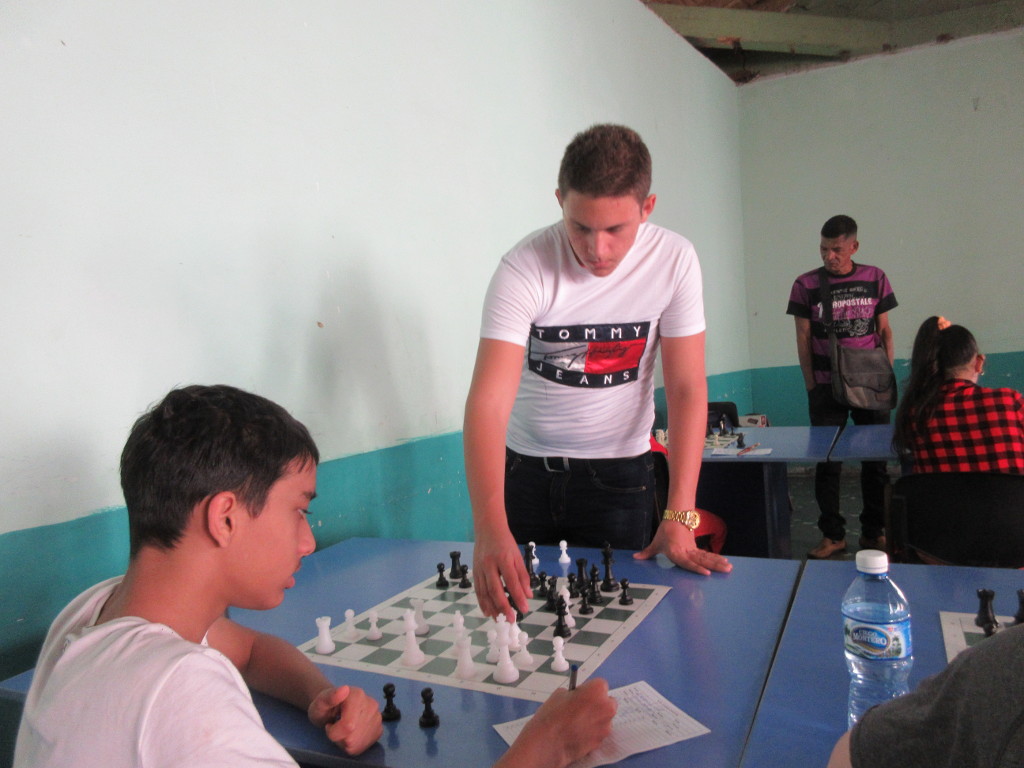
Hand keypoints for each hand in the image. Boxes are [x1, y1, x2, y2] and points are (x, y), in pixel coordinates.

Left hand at [309, 685, 381, 755]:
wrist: (334, 709)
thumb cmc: (325, 707)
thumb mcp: (320, 703)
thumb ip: (329, 697)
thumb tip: (344, 689)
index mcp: (358, 695)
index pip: (348, 726)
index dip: (333, 732)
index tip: (329, 724)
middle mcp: (372, 705)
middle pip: (352, 738)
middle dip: (339, 737)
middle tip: (335, 726)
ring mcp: (377, 718)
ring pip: (357, 744)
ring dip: (345, 742)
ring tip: (342, 729)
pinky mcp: (379, 730)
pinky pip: (362, 747)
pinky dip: (353, 745)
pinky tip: (350, 734)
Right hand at [473, 524, 531, 620]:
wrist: (487, 529)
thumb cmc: (505, 543)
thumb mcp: (517, 556)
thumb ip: (523, 576)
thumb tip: (528, 595)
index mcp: (503, 558)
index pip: (512, 581)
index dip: (518, 596)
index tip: (525, 609)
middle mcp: (489, 564)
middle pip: (495, 589)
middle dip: (504, 606)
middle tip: (511, 619)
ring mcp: (480, 568)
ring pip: (484, 592)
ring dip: (492, 608)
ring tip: (500, 619)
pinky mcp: (474, 571)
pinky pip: (478, 590)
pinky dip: (482, 602)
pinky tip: (488, 612)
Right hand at [498, 678, 616, 767]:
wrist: (549, 742)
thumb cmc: (553, 715)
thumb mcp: (560, 694)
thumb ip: (575, 694)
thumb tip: (578, 697)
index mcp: (597, 690)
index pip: (600, 685)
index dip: (590, 690)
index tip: (583, 694)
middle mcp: (606, 707)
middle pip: (607, 702)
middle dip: (598, 704)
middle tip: (583, 708)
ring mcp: (606, 726)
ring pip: (604, 718)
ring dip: (596, 719)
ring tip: (579, 723)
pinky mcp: (601, 741)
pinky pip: (599, 732)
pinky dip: (592, 732)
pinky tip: (579, 733)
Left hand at [633, 520, 731, 574]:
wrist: (675, 517)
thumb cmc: (665, 531)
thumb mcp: (656, 543)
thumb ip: (647, 552)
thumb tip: (636, 557)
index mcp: (676, 551)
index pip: (687, 562)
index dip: (697, 568)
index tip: (707, 573)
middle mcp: (686, 551)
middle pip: (702, 560)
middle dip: (714, 566)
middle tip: (726, 570)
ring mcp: (692, 549)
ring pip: (707, 557)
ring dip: (718, 562)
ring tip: (729, 567)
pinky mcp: (696, 548)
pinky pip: (707, 555)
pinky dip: (716, 558)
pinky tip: (725, 562)